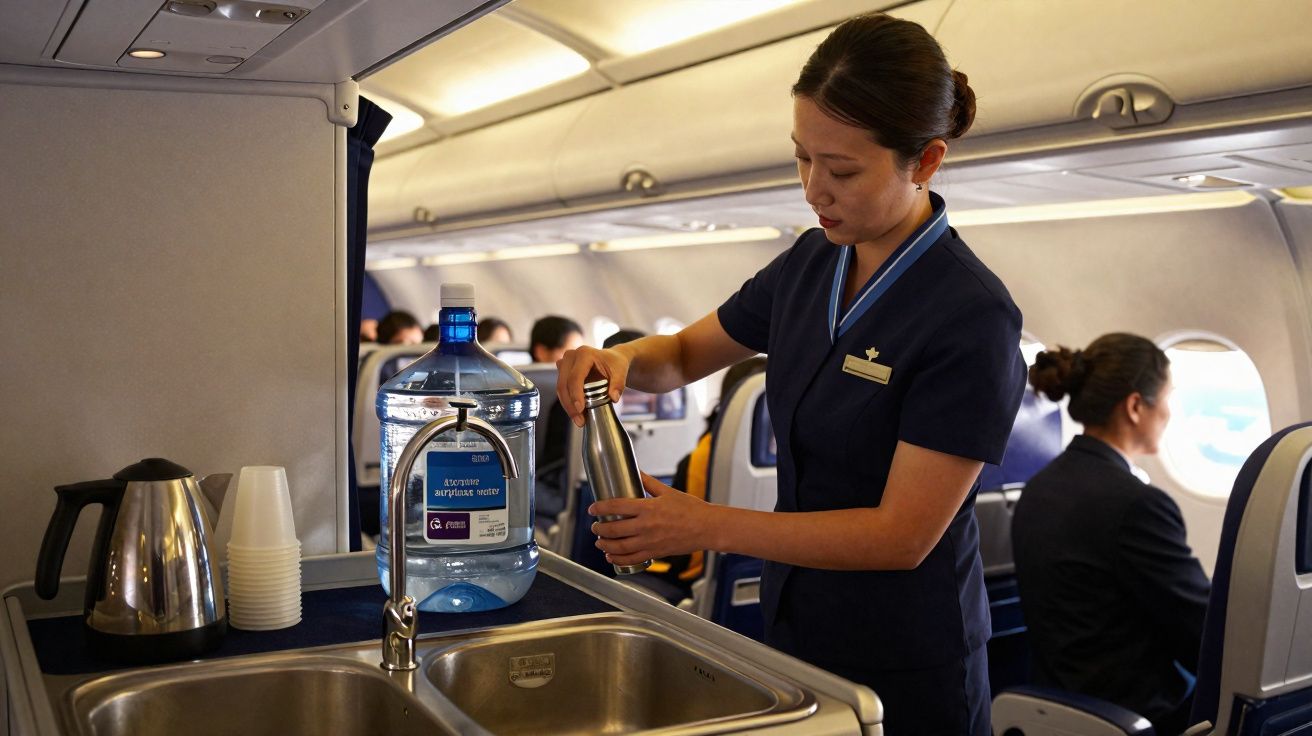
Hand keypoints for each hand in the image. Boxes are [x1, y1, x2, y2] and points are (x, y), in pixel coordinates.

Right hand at [556, 345, 630, 426]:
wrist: (612, 359)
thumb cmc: (615, 363)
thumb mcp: (621, 371)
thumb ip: (618, 384)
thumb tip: (614, 398)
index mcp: (584, 354)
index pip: (575, 377)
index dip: (576, 394)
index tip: (581, 409)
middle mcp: (571, 356)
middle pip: (564, 384)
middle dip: (570, 405)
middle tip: (579, 420)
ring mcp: (565, 363)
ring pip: (560, 388)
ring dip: (567, 406)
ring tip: (579, 420)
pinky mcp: (563, 371)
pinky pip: (562, 389)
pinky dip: (568, 402)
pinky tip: (576, 413)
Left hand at [590, 473, 716, 567]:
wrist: (707, 528)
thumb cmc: (691, 509)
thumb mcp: (667, 491)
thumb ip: (648, 482)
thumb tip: (637, 470)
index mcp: (648, 507)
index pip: (616, 507)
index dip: (600, 508)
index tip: (593, 509)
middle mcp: (646, 526)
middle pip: (613, 529)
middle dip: (599, 528)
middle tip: (594, 526)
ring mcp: (650, 542)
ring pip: (619, 546)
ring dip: (604, 544)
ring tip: (599, 541)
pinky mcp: (655, 553)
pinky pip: (632, 559)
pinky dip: (618, 559)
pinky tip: (611, 556)